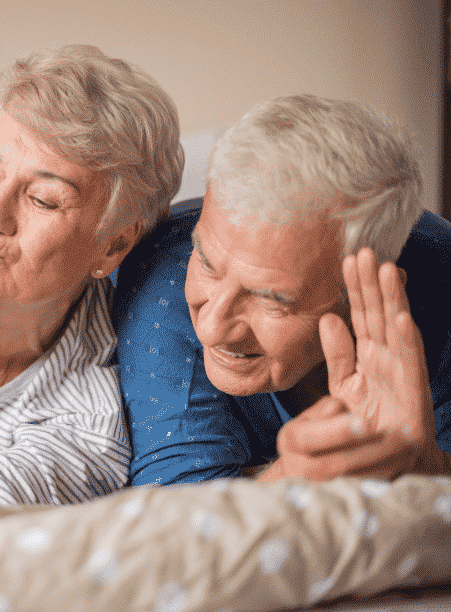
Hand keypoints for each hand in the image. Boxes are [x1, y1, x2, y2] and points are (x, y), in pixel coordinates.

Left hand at [266, 248, 442, 480]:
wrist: (378, 471)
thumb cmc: (358, 427)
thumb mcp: (342, 388)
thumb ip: (337, 355)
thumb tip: (329, 319)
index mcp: (371, 358)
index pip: (362, 316)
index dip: (356, 289)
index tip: (348, 259)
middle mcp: (390, 364)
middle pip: (380, 316)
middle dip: (373, 285)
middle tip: (365, 252)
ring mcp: (402, 379)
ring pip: (396, 332)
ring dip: (392, 301)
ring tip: (387, 271)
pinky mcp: (412, 401)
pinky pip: (408, 368)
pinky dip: (406, 343)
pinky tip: (403, 320)